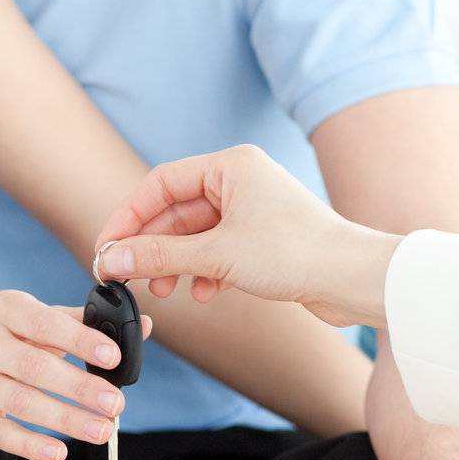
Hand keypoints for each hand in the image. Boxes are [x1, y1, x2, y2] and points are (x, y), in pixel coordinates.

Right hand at [0, 289, 151, 459]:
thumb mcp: (27, 321)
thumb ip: (81, 323)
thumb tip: (143, 324)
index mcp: (4, 311)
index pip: (44, 322)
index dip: (80, 340)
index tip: (114, 357)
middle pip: (36, 367)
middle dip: (80, 388)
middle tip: (118, 404)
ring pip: (22, 403)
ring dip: (66, 419)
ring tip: (104, 431)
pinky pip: (2, 434)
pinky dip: (31, 444)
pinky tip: (61, 452)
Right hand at [94, 144, 397, 326]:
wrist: (352, 279)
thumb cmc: (294, 253)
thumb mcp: (215, 254)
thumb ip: (158, 255)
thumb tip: (111, 260)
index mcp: (231, 165)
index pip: (160, 183)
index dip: (128, 216)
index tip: (106, 247)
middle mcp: (241, 181)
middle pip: (176, 211)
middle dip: (151, 246)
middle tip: (128, 276)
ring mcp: (253, 211)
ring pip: (196, 235)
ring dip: (176, 264)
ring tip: (166, 292)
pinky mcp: (263, 241)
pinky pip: (217, 251)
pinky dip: (204, 272)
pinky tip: (204, 294)